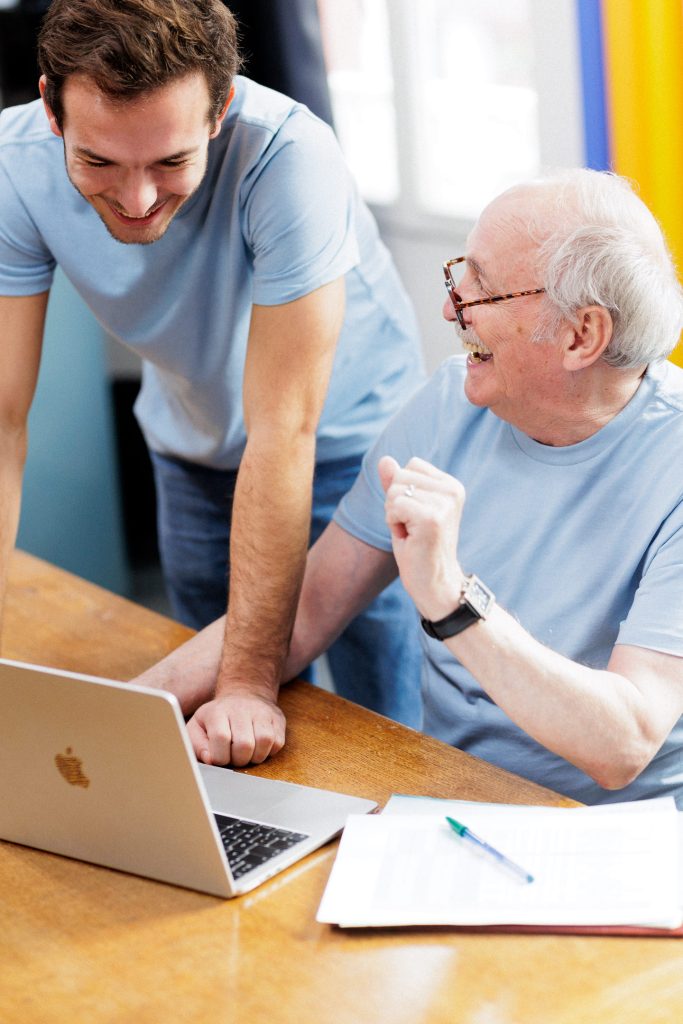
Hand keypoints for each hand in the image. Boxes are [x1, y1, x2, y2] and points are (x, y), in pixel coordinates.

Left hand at [186, 692, 285, 766]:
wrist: (244, 693)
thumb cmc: (217, 717)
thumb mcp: (197, 727)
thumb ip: (197, 746)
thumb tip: (210, 760)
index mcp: (218, 712)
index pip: (221, 738)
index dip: (220, 757)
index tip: (219, 758)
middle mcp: (241, 709)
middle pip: (244, 745)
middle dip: (239, 760)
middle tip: (234, 756)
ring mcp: (262, 712)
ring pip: (265, 742)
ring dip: (255, 757)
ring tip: (247, 753)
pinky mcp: (277, 718)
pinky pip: (277, 742)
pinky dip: (268, 752)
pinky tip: (258, 747)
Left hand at [378, 454, 464, 620]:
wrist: (434, 583)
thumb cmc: (418, 547)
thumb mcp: (405, 509)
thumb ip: (397, 483)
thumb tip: (384, 459)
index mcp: (451, 485)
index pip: (410, 465)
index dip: (403, 491)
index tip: (415, 516)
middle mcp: (453, 490)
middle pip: (400, 476)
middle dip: (396, 503)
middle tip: (412, 528)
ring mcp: (444, 504)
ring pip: (395, 491)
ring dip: (394, 515)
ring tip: (412, 534)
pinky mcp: (432, 518)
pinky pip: (394, 507)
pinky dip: (394, 524)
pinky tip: (410, 539)